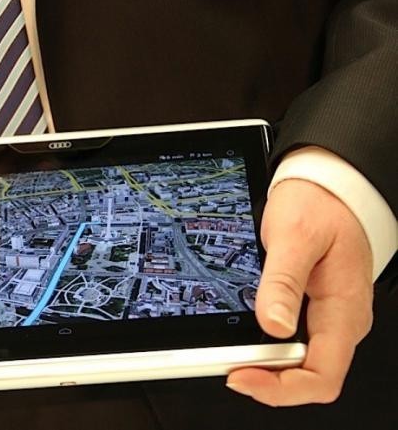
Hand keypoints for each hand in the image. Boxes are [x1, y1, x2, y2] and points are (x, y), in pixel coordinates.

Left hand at [227, 179, 373, 405]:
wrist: (328, 185)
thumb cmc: (320, 204)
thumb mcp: (295, 237)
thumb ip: (283, 282)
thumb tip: (274, 325)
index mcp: (345, 310)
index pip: (322, 376)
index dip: (281, 389)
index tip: (243, 377)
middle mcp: (342, 320)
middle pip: (309, 376)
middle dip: (268, 379)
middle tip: (229, 365)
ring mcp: (330, 315)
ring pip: (302, 362)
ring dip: (267, 365)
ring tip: (232, 352)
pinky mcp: (315, 307)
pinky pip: (296, 341)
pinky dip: (270, 346)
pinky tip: (248, 336)